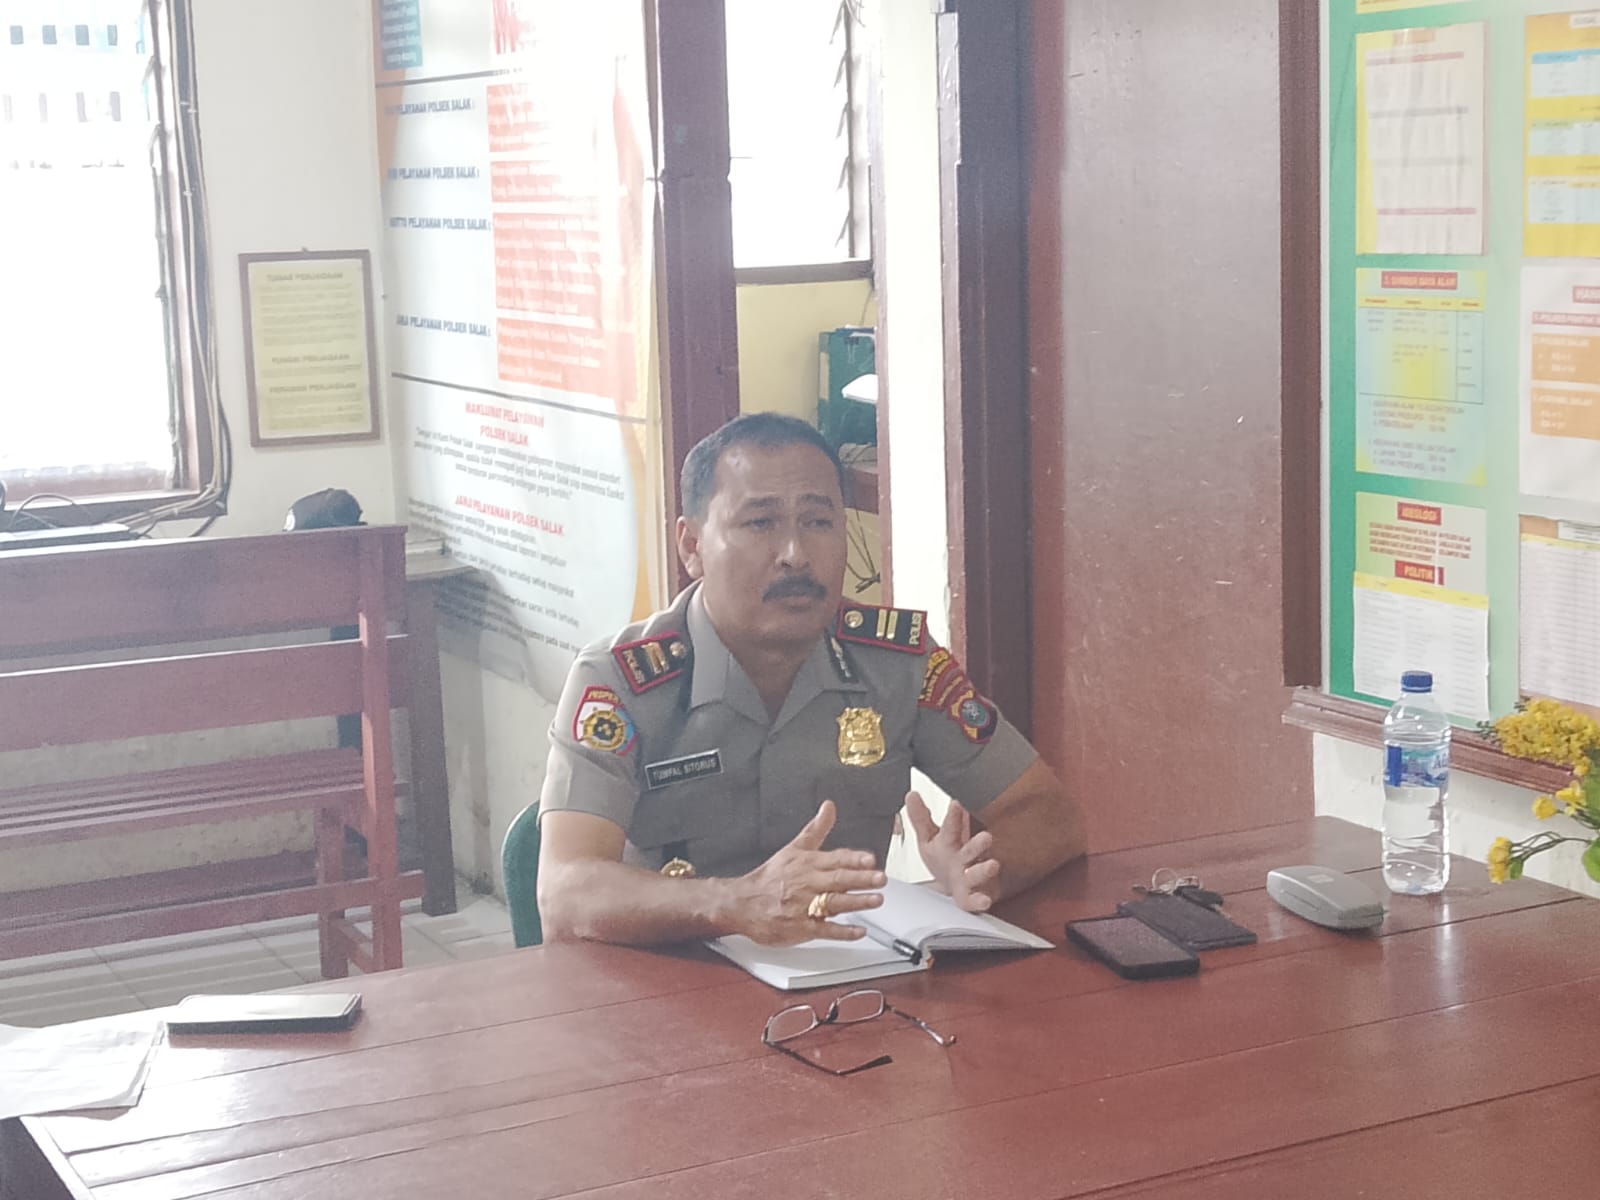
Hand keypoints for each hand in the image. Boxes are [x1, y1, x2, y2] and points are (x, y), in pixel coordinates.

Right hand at [731, 801, 885, 945]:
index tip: (871, 859)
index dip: (854, 859)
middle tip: (880, 878)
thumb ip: (816, 829)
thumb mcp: (794, 848)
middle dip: (860, 879)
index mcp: (807, 864)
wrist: (742, 903)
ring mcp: (804, 906)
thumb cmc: (770, 877)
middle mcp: (807, 883)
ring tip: (876, 900)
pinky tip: (859, 931)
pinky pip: (824, 930)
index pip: (835, 859)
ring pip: (833, 903)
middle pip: (837, 880)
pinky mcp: (800, 927)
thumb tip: (829, 807)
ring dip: (856, 902)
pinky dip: (842, 932)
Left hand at [904, 791, 1000, 911]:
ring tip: (992, 865)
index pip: (952, 827)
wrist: (955, 886)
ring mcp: (970, 876)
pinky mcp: (971, 896)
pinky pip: (977, 899)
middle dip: (979, 844)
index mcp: (952, 841)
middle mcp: (965, 857)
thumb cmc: (945, 858)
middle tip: (986, 837)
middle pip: (972, 849)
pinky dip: (980, 900)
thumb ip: (920, 818)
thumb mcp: (929, 838)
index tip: (956, 803)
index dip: (954, 815)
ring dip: (984, 870)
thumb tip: (911, 795)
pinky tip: (984, 900)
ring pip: (979, 873)